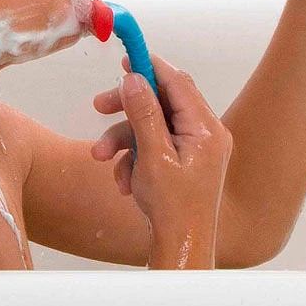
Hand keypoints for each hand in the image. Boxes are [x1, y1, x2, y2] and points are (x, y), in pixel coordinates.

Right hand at [90, 54, 232, 266]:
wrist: (181, 248)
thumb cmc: (173, 209)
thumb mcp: (153, 156)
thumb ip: (143, 113)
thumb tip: (135, 79)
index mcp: (206, 129)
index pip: (178, 82)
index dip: (150, 66)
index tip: (125, 58)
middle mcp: (205, 135)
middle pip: (161, 103)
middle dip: (127, 108)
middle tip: (99, 106)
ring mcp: (195, 149)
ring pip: (151, 127)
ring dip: (123, 140)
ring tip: (102, 158)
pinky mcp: (184, 163)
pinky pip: (153, 146)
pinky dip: (134, 158)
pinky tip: (125, 181)